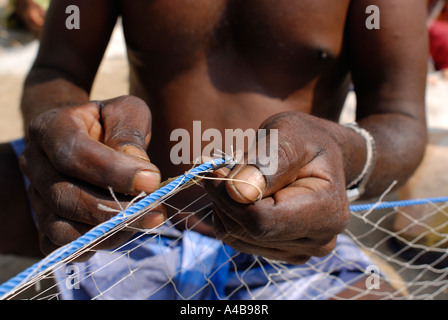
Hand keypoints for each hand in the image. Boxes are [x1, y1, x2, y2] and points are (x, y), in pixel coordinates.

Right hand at [19, 96, 163, 257]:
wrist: (90, 136)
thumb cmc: (110, 123)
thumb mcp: (126, 113)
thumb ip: (130, 134)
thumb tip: (138, 171)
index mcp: (50, 129)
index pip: (73, 154)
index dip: (114, 172)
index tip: (153, 180)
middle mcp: (35, 164)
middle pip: (65, 197)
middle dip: (115, 208)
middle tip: (156, 208)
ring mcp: (37, 197)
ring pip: (62, 227)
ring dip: (109, 231)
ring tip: (146, 220)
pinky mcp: (45, 223)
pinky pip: (61, 246)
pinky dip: (94, 245)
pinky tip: (125, 232)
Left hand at [203, 111, 350, 264]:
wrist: (318, 153)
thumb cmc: (305, 139)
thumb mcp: (289, 135)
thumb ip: (267, 161)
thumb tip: (238, 192)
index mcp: (328, 212)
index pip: (262, 221)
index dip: (229, 197)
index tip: (214, 169)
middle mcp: (318, 240)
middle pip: (247, 230)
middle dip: (226, 197)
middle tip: (224, 166)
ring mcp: (299, 250)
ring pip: (236, 236)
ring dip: (226, 203)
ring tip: (241, 175)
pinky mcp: (279, 250)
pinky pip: (236, 238)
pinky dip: (229, 212)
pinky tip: (241, 192)